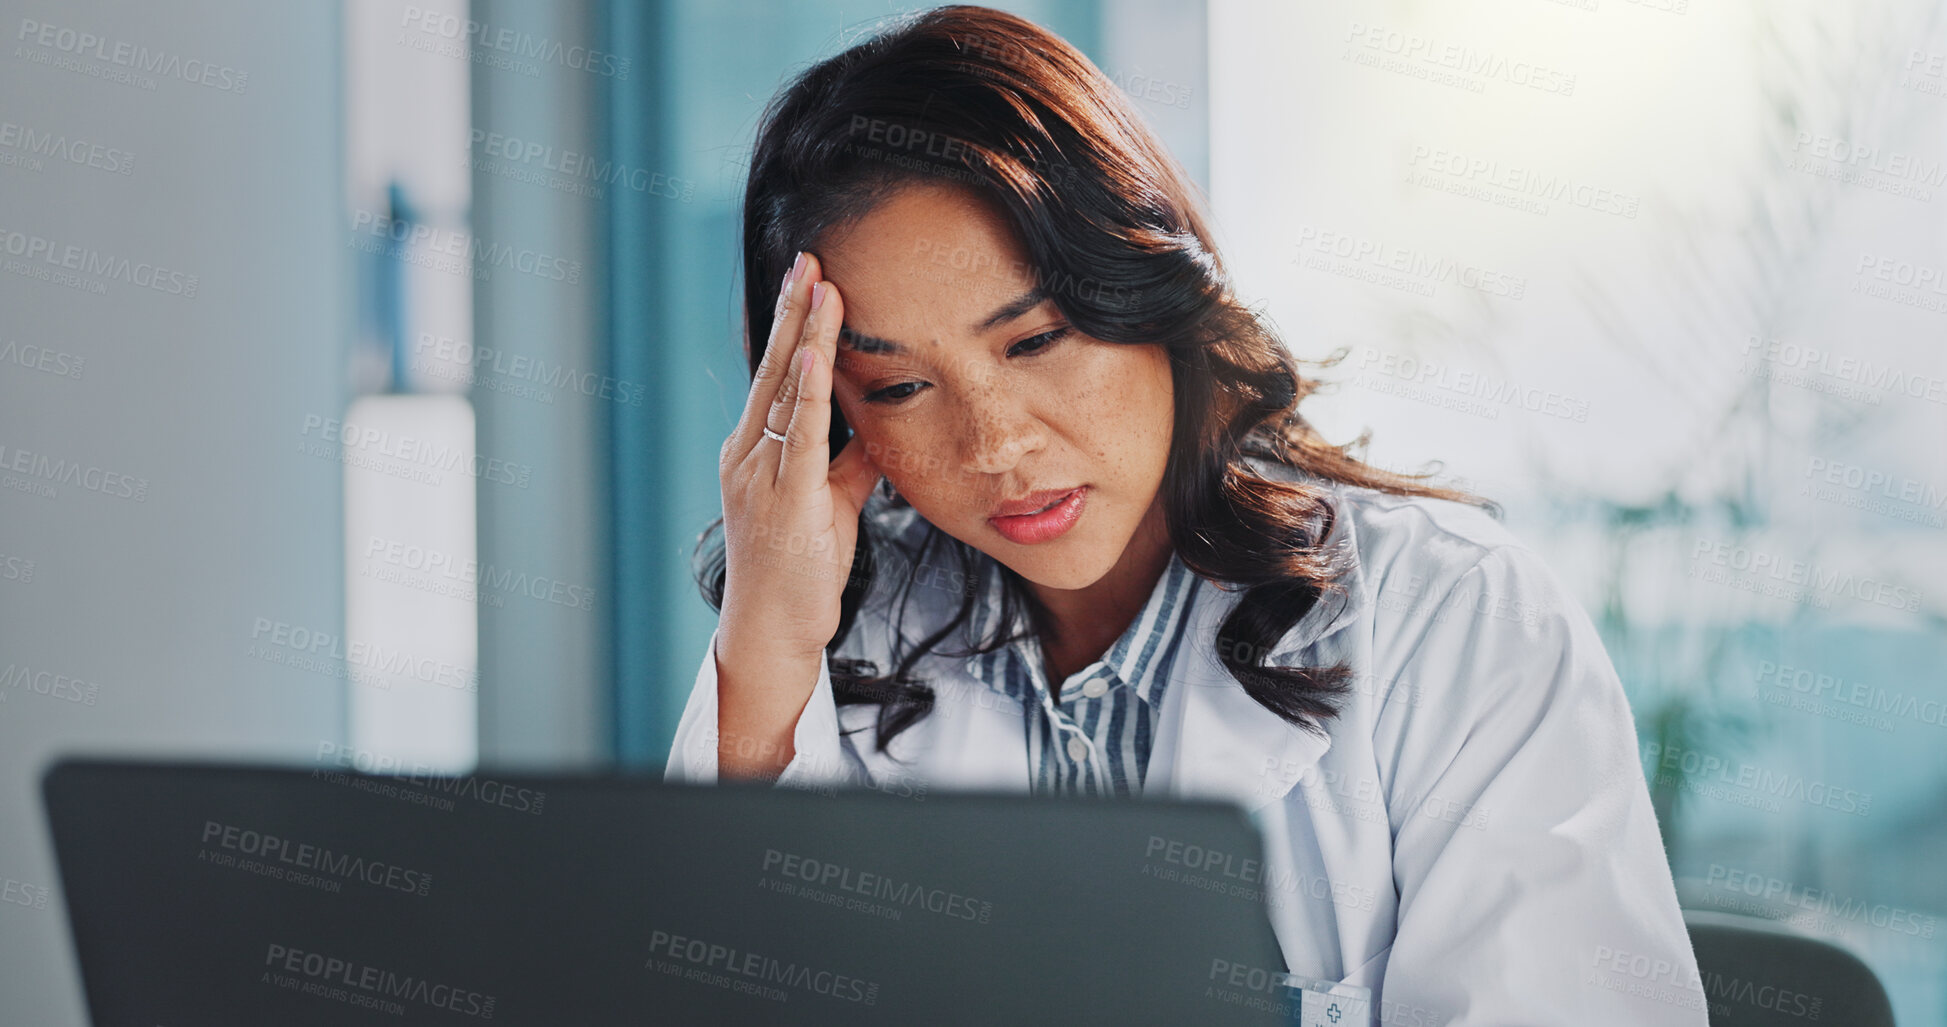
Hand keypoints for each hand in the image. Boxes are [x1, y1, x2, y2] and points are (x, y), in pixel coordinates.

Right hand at [716, 251, 882, 664]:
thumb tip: (877, 426)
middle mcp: (748, 454)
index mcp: (755, 451)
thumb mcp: (830, 504)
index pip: (775, 374)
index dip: (794, 326)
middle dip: (793, 310)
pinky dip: (805, 389)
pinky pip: (798, 433)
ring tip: (820, 284)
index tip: (811, 279)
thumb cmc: (798, 571)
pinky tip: (814, 351)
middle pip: (772, 367)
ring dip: (804, 333)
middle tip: (809, 257)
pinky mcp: (785, 498)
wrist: (774, 630)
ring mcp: (761, 474)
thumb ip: (848, 462)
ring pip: (782, 389)